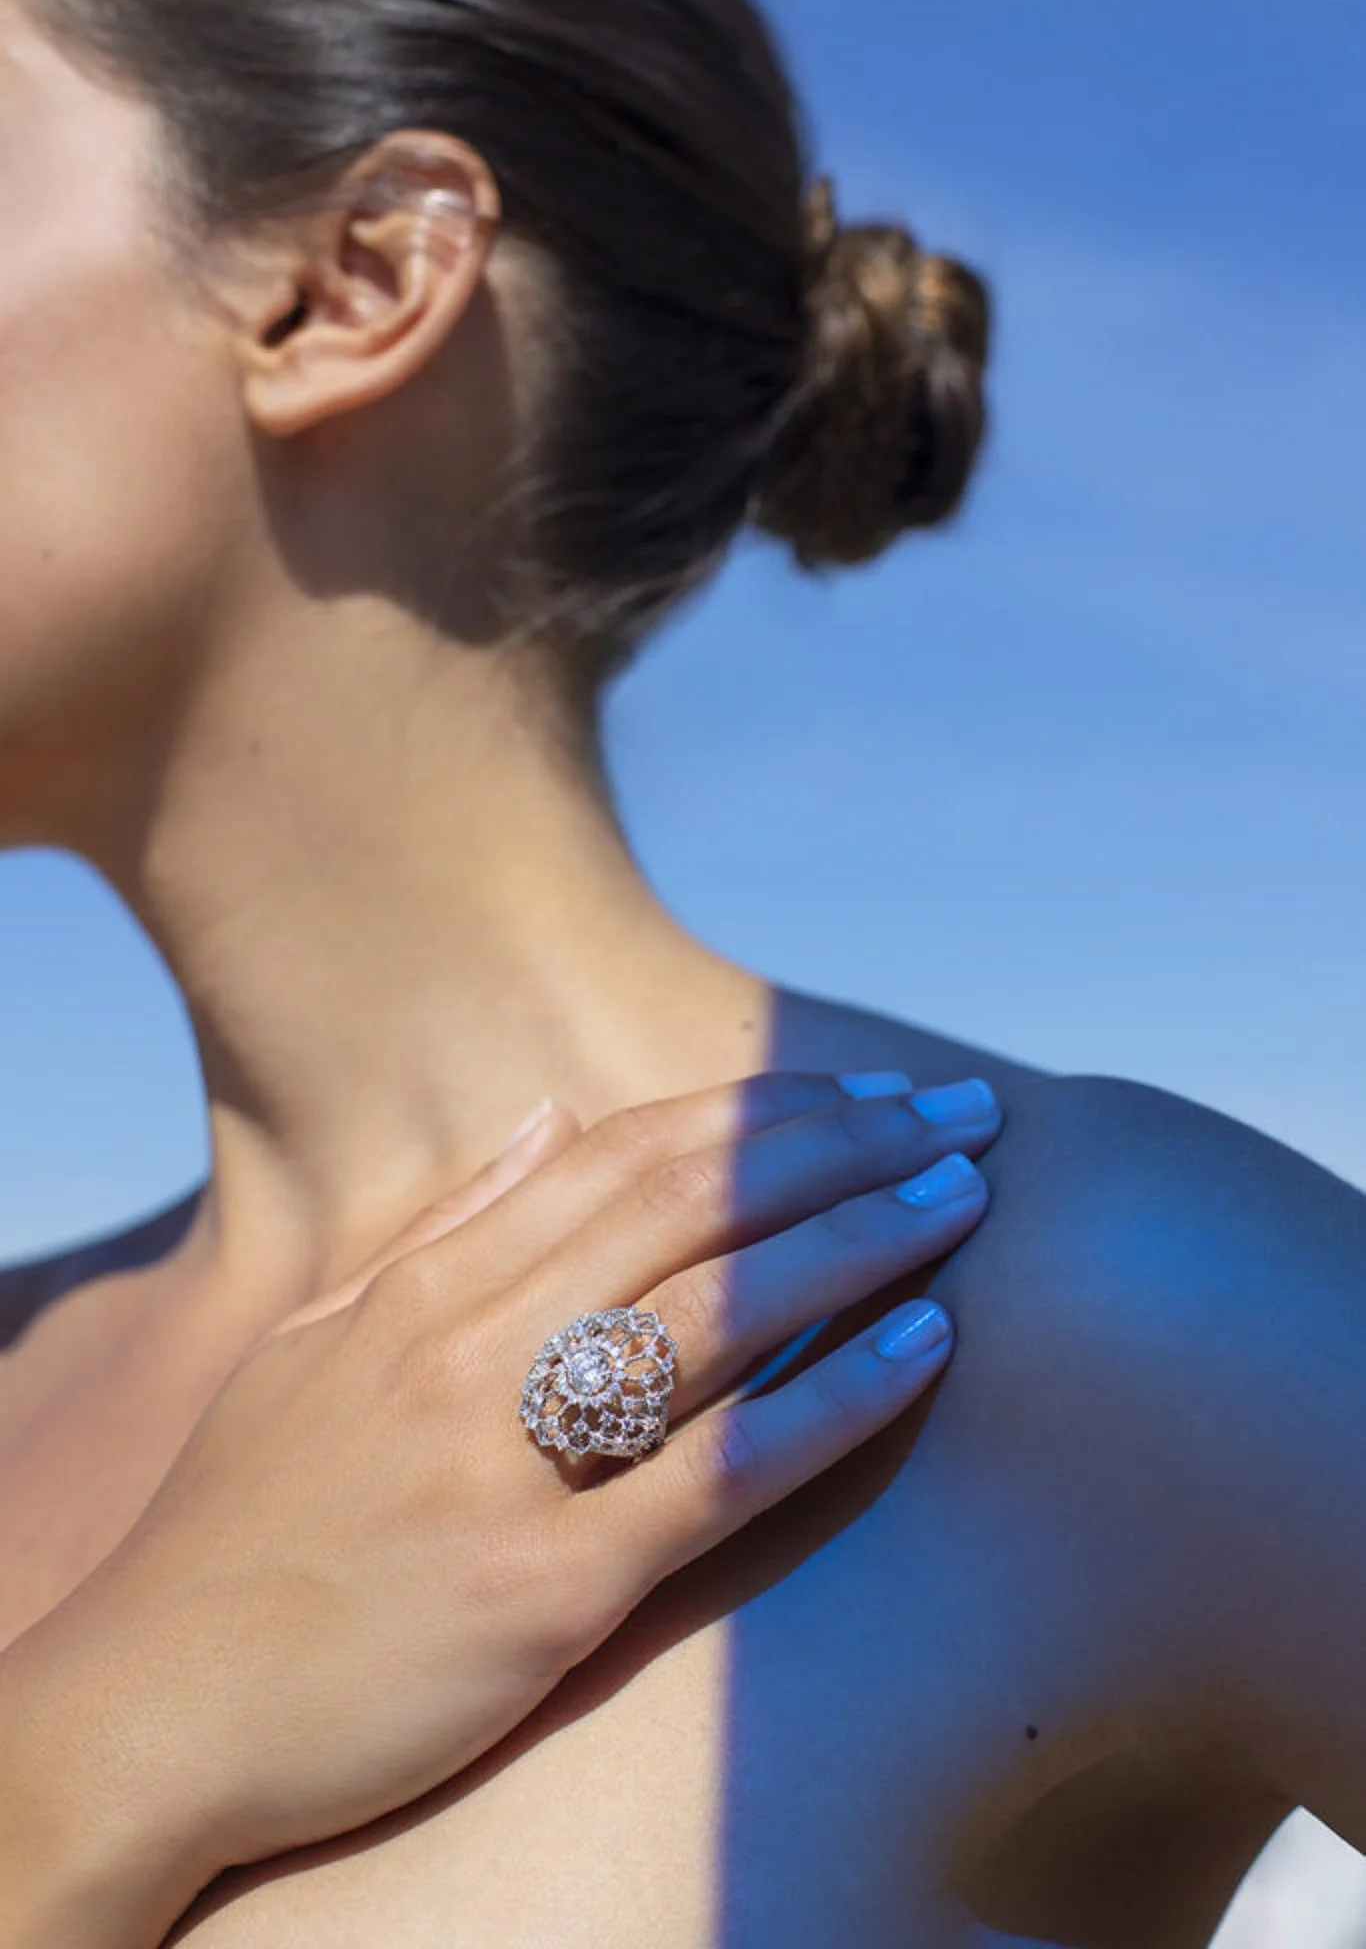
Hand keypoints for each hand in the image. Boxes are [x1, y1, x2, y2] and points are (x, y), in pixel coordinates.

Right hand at [0, 1069, 1000, 1946]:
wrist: (154, 1705)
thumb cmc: (246, 1526)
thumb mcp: (321, 1342)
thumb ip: (447, 1226)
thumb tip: (554, 1117)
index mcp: (425, 1284)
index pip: (628, 1156)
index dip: (761, 1112)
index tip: (863, 1093)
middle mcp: (472, 1346)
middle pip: (695, 1207)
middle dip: (842, 1147)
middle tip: (957, 1119)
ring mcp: (510, 1462)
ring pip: (723, 1313)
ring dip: (860, 1241)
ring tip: (963, 1197)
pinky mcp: (547, 1586)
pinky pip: (720, 1474)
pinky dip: (832, 1402)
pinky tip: (922, 1348)